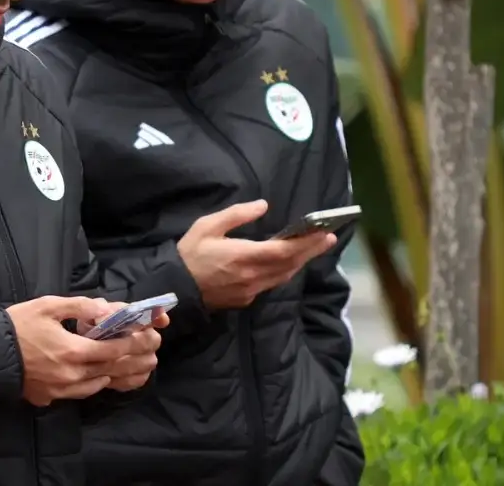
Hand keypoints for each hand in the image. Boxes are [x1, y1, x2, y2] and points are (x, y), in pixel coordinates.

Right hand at [6, 296, 162, 405]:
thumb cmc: (18, 325)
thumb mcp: (49, 306)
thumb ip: (81, 307)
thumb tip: (108, 309)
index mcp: (73, 351)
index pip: (114, 350)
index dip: (135, 343)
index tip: (151, 336)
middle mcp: (72, 375)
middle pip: (112, 369)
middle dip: (135, 360)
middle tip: (152, 353)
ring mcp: (62, 390)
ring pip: (100, 384)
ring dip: (120, 374)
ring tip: (137, 366)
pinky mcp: (51, 397)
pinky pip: (83, 392)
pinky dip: (98, 384)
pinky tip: (104, 377)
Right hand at [177, 200, 336, 309]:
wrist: (175, 289)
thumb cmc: (189, 254)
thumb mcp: (207, 226)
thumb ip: (236, 214)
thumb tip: (263, 205)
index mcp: (243, 257)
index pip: (283, 251)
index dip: (306, 243)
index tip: (323, 233)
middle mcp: (252, 276)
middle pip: (289, 264)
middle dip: (311, 251)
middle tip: (328, 237)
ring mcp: (250, 290)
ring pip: (283, 276)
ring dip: (300, 262)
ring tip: (314, 247)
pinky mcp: (246, 298)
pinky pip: (272, 283)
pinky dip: (285, 271)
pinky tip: (290, 262)